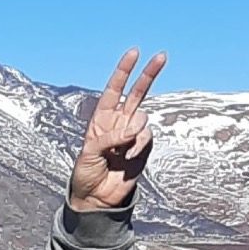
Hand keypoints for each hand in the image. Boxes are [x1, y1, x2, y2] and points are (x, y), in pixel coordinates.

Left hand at [68, 48, 167, 210]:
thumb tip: (132, 131)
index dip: (124, 70)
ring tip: (119, 153)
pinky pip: (147, 138)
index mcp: (101, 118)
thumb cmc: (86, 173)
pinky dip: (138, 148)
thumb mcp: (89, 153)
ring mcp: (133, 134)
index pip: (114, 88)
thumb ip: (109, 139)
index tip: (134, 52)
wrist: (97, 197)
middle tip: (162, 55)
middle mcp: (119, 122)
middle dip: (149, 74)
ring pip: (143, 118)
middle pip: (137, 92)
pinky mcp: (144, 148)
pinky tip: (127, 160)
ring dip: (132, 133)